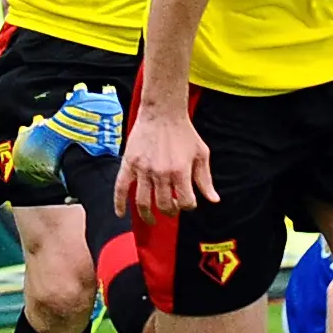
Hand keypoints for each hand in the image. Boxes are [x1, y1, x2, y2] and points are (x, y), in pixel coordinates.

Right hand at [116, 103, 214, 217]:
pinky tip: (121, 214)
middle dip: (170, 211)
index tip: (186, 202)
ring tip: (151, 219)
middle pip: (164, 205)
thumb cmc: (184, 132)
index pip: (185, 202)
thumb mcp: (201, 154)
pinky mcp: (129, 164)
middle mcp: (161, 173)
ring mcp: (143, 169)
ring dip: (147, 215)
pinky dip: (119, 203)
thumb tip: (213, 200)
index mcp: (180, 171)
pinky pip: (121, 188)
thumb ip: (205, 180)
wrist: (163, 112)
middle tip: (171, 209)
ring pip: (143, 202)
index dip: (188, 206)